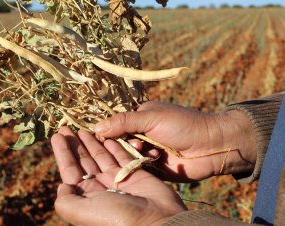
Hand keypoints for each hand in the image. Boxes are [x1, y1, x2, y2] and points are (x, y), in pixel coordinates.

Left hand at [51, 127, 185, 225]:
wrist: (157, 221)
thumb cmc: (118, 217)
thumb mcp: (83, 212)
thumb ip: (66, 201)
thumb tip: (61, 187)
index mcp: (86, 197)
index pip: (70, 170)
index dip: (63, 153)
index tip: (56, 135)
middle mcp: (100, 187)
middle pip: (84, 161)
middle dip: (75, 144)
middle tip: (67, 126)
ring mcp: (118, 180)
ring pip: (101, 156)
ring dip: (92, 142)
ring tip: (83, 128)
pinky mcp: (135, 174)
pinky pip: (122, 156)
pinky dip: (114, 146)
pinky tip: (107, 135)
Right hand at [94, 102, 256, 180]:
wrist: (212, 146)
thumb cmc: (183, 125)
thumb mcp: (151, 118)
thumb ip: (124, 122)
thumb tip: (96, 127)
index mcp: (140, 116)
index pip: (115, 123)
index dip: (108, 130)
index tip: (100, 136)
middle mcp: (141, 133)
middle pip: (118, 141)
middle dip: (123, 143)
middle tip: (137, 144)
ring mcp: (147, 150)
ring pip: (127, 155)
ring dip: (135, 154)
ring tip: (150, 152)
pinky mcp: (153, 166)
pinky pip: (138, 167)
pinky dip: (143, 164)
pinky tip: (155, 160)